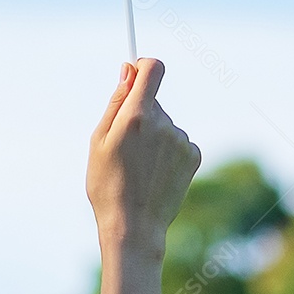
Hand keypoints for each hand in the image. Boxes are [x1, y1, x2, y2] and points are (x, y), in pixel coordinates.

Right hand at [86, 58, 200, 261]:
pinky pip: (177, 140)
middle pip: (154, 101)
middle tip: (125, 144)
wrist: (134, 227)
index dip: (144, 66)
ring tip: (139, 165)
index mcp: (137, 116)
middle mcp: (164, 124)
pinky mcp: (194, 156)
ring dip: (154, 134)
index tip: (135, 73)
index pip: (153, 69)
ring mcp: (182, 140)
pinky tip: (155, 172)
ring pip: (165, 123)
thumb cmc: (107, 184)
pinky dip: (167, 150)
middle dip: (140, 112)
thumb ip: (116, 101)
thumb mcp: (99, 140)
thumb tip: (129, 70)